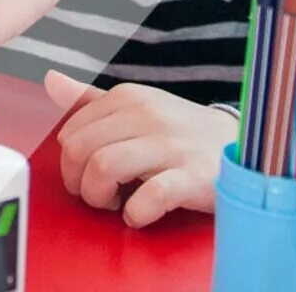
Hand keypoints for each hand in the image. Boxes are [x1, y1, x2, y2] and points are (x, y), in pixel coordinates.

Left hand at [47, 70, 233, 225]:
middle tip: (99, 195)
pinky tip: (140, 214)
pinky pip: (148, 198)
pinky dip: (135, 213)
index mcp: (128, 98)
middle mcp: (147, 115)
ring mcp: (171, 145)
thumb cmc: (181, 133)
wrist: (245, 148)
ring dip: (100, 197)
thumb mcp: (137, 108)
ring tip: (116, 204)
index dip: (71, 163)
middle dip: (79, 182)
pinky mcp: (193, 177)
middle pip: (81, 150)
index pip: (71, 132)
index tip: (88, 176)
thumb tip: (50, 80)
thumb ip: (91, 99)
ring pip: (104, 167)